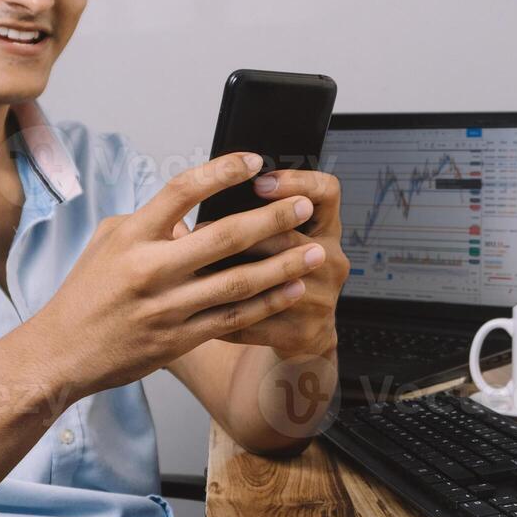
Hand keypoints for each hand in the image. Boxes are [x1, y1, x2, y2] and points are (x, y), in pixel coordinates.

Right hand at [31, 153, 327, 401]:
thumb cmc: (86, 293)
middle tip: (303, 205)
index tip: (255, 161)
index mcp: (132, 236)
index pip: (181, 190)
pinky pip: (233, 319)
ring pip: (237, 282)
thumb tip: (188, 209)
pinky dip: (267, 304)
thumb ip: (150, 220)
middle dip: (271, 219)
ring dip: (282, 265)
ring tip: (314, 250)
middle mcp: (150, 269)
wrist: (61, 354)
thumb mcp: (108, 242)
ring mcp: (166, 307)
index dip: (221, 172)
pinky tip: (293, 290)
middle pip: (223, 237)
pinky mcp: (179, 339)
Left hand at [178, 169, 347, 361]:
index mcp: (324, 230)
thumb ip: (246, 218)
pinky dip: (223, 314)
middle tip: (200, 231)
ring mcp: (323, 298)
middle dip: (241, 234)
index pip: (327, 192)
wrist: (302, 334)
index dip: (298, 182)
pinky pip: (257, 320)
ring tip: (193, 269)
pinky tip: (198, 309)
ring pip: (272, 281)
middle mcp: (330, 260)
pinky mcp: (306, 331)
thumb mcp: (275, 242)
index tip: (259, 183)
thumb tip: (186, 199)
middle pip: (291, 237)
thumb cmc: (277, 277)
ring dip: (227, 274)